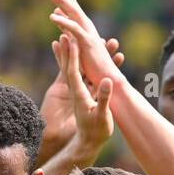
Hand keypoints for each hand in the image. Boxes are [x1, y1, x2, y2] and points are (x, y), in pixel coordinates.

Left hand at [38, 0, 123, 86]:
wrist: (108, 79)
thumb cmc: (93, 64)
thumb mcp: (75, 42)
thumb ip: (66, 28)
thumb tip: (55, 14)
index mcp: (82, 24)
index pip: (68, 4)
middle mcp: (85, 25)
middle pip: (69, 2)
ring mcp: (87, 33)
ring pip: (72, 11)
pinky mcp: (87, 43)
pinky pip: (74, 30)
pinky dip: (64, 22)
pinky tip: (52, 17)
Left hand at [40, 34, 121, 157]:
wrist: (88, 144)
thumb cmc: (96, 133)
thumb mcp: (102, 116)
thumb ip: (104, 98)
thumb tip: (106, 81)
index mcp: (78, 94)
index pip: (72, 71)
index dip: (71, 55)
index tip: (71, 39)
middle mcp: (76, 90)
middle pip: (70, 65)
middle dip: (69, 48)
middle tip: (67, 30)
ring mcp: (79, 92)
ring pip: (76, 68)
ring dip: (74, 53)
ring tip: (73, 36)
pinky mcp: (83, 94)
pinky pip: (81, 75)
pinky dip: (80, 63)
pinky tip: (81, 54)